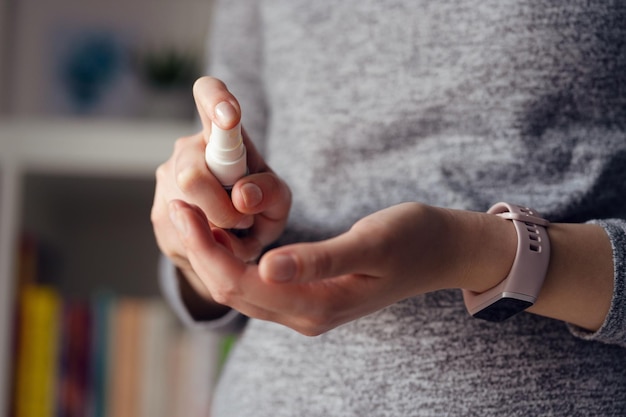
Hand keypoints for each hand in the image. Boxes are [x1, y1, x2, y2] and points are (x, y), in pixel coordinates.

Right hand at [151, 77, 290, 303]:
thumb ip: (271, 193)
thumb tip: (242, 195)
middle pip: (191, 176)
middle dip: (222, 210)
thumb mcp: (279, 200)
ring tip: (232, 231)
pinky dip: (208, 246)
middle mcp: (188, 150)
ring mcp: (167, 180)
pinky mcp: (160, 212)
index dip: (216, 100)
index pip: (209, 97)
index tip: (230, 115)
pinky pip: (183, 236)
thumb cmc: (260, 206)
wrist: (234, 237)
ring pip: (187, 213)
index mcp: (223, 134)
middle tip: (243, 221)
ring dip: (218, 231)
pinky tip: (217, 239)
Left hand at [167, 200, 516, 334]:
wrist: (442, 251)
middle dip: (199, 250)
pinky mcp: (308, 294)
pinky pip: (257, 282)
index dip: (205, 249)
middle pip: (233, 290)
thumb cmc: (412, 239)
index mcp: (317, 305)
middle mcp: (305, 314)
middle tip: (176, 205)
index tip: (182, 209)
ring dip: (212, 254)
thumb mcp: (371, 243)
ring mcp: (306, 308)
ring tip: (191, 214)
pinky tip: (225, 231)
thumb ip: (319, 259)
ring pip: (241, 288)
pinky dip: (233, 258)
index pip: (242, 284)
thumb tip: (266, 267)